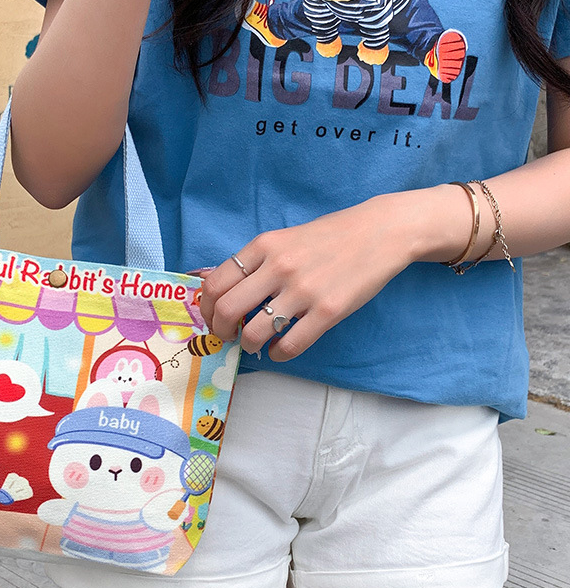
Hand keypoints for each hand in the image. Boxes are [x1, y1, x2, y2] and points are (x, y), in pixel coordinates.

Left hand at [198, 192, 439, 361]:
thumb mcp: (284, 238)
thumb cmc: (329, 236)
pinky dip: (277, 355)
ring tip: (254, 345)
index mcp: (264, 246)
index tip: (212, 317)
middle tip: (227, 336)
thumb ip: (256, 261)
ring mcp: (304, 290)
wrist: (380, 232)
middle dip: (220, 330)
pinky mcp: (328, 311)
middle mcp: (279, 267)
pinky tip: (278, 351)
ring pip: (255, 332)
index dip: (207, 308)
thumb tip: (222, 290)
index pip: (216, 283)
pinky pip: (290, 345)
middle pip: (228, 309)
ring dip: (248, 345)